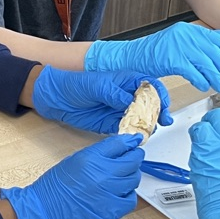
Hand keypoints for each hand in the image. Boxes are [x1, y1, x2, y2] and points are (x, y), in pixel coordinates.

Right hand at [0, 134, 143, 218]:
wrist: (44, 211)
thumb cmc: (55, 187)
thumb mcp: (75, 160)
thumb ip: (99, 153)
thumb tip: (119, 146)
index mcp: (91, 158)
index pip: (120, 144)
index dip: (130, 142)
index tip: (135, 141)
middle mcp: (102, 174)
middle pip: (132, 161)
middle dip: (134, 158)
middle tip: (131, 159)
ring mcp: (109, 194)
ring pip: (134, 180)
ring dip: (131, 176)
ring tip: (121, 177)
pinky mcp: (111, 211)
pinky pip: (131, 200)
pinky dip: (128, 195)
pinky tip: (120, 193)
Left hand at [32, 66, 170, 134]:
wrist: (57, 99)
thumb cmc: (75, 84)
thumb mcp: (96, 86)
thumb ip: (114, 94)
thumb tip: (130, 101)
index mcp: (126, 81)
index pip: (150, 86)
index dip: (159, 95)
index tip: (162, 105)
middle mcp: (126, 96)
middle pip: (149, 104)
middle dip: (158, 112)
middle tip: (161, 121)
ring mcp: (120, 111)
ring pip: (141, 119)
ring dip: (146, 125)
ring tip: (148, 131)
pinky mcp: (112, 124)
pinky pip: (127, 130)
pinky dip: (132, 134)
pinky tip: (135, 137)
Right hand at [84, 23, 219, 91]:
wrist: (131, 57)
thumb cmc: (153, 53)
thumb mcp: (179, 40)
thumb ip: (200, 40)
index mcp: (188, 30)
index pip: (217, 39)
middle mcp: (185, 35)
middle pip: (215, 52)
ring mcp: (179, 47)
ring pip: (206, 63)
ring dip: (216, 77)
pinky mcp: (172, 60)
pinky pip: (193, 72)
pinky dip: (201, 81)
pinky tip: (204, 86)